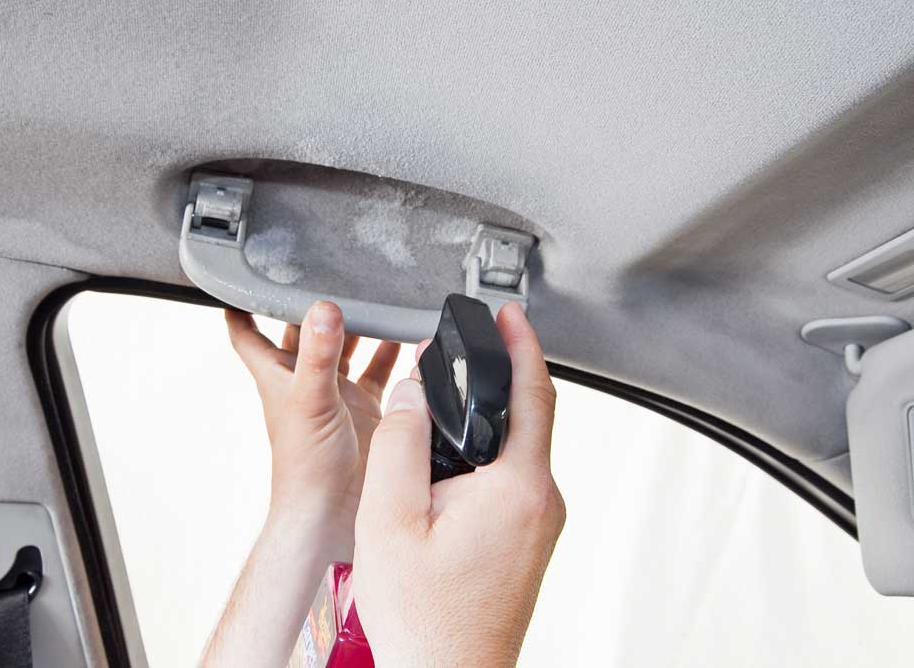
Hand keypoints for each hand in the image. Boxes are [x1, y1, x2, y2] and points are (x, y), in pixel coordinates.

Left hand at [225, 301, 399, 547]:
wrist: (336, 512)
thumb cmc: (306, 467)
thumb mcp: (310, 400)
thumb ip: (318, 354)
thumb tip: (323, 310)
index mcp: (279, 376)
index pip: (248, 334)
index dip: (241, 307)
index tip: (241, 280)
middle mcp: (305, 381)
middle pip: (304, 333)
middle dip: (314, 307)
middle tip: (329, 274)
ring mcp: (338, 394)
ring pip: (346, 349)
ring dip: (358, 327)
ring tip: (375, 297)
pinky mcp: (368, 409)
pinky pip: (381, 373)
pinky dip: (393, 355)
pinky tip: (407, 337)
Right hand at [352, 303, 565, 666]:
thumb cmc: (422, 618)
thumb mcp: (389, 517)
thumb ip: (401, 442)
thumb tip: (416, 390)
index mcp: (516, 487)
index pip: (534, 394)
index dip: (523, 344)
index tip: (512, 313)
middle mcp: (541, 502)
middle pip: (530, 417)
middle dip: (501, 375)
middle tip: (470, 345)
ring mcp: (540, 525)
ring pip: (519, 449)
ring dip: (489, 417)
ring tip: (447, 398)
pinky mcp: (529, 540)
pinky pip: (513, 477)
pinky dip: (487, 452)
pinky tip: (452, 458)